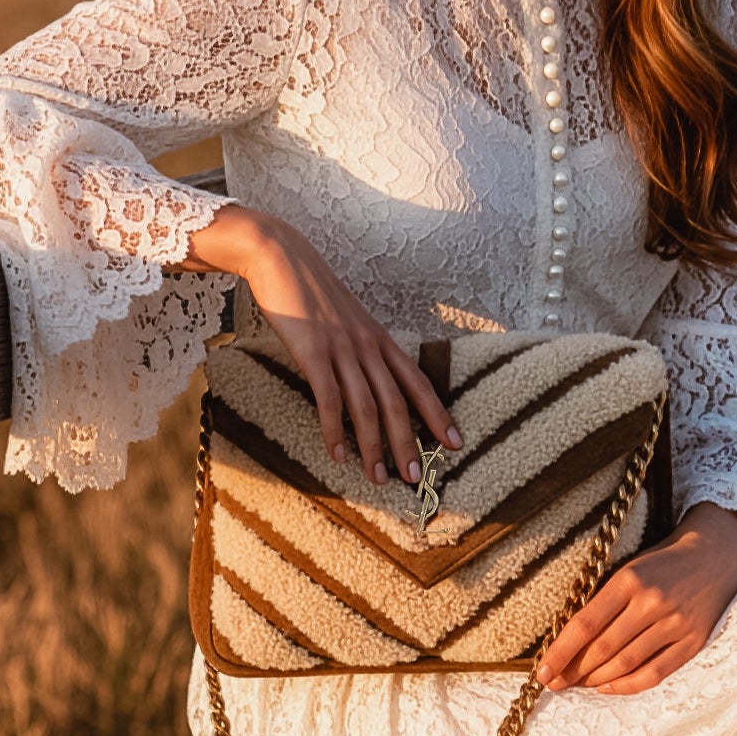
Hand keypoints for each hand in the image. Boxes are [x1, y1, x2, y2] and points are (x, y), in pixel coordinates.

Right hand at [180, 205, 461, 485]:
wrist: (281, 257)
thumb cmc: (311, 291)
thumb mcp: (347, 318)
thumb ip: (360, 345)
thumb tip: (368, 376)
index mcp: (379, 338)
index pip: (417, 381)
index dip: (438, 414)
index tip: (455, 443)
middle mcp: (367, 345)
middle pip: (397, 402)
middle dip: (409, 443)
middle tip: (416, 478)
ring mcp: (341, 348)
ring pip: (366, 406)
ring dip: (374, 446)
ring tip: (377, 477)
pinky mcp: (313, 352)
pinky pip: (329, 398)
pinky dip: (334, 430)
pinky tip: (337, 454)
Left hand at [534, 503, 736, 694]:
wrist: (715, 554)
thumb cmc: (662, 562)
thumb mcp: (630, 569)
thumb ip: (605, 601)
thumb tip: (571, 639)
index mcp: (629, 579)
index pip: (585, 623)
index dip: (560, 651)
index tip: (542, 671)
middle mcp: (651, 603)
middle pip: (603, 648)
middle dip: (572, 670)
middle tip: (553, 683)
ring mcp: (674, 624)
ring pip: (626, 664)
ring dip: (595, 679)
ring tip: (577, 685)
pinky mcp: (693, 642)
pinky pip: (655, 673)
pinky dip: (627, 685)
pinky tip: (607, 687)